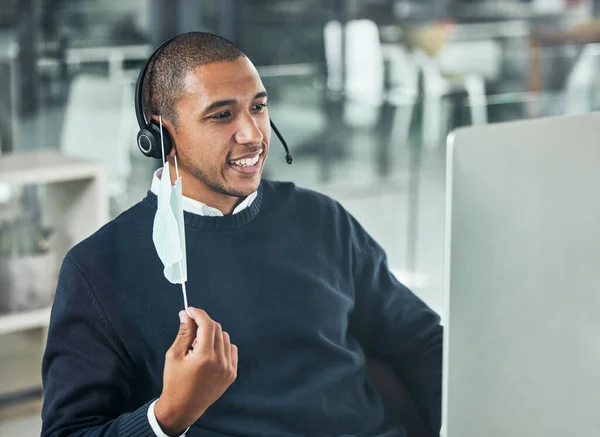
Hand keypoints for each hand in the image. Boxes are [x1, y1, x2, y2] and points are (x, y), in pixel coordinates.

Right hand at [155, 307, 237, 434]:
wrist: (183, 407)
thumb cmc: (175, 382)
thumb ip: (183, 333)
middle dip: (203, 324)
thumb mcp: (174, 355)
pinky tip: (209, 354)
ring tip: (198, 346)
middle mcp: (220, 362)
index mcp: (204, 357)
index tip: (190, 310)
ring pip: (225, 338)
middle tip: (191, 328)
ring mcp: (228, 368)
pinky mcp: (232, 374)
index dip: (199, 314)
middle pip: (217, 329)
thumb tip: (186, 314)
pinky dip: (221, 346)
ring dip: (212, 335)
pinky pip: (231, 349)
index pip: (207, 325)